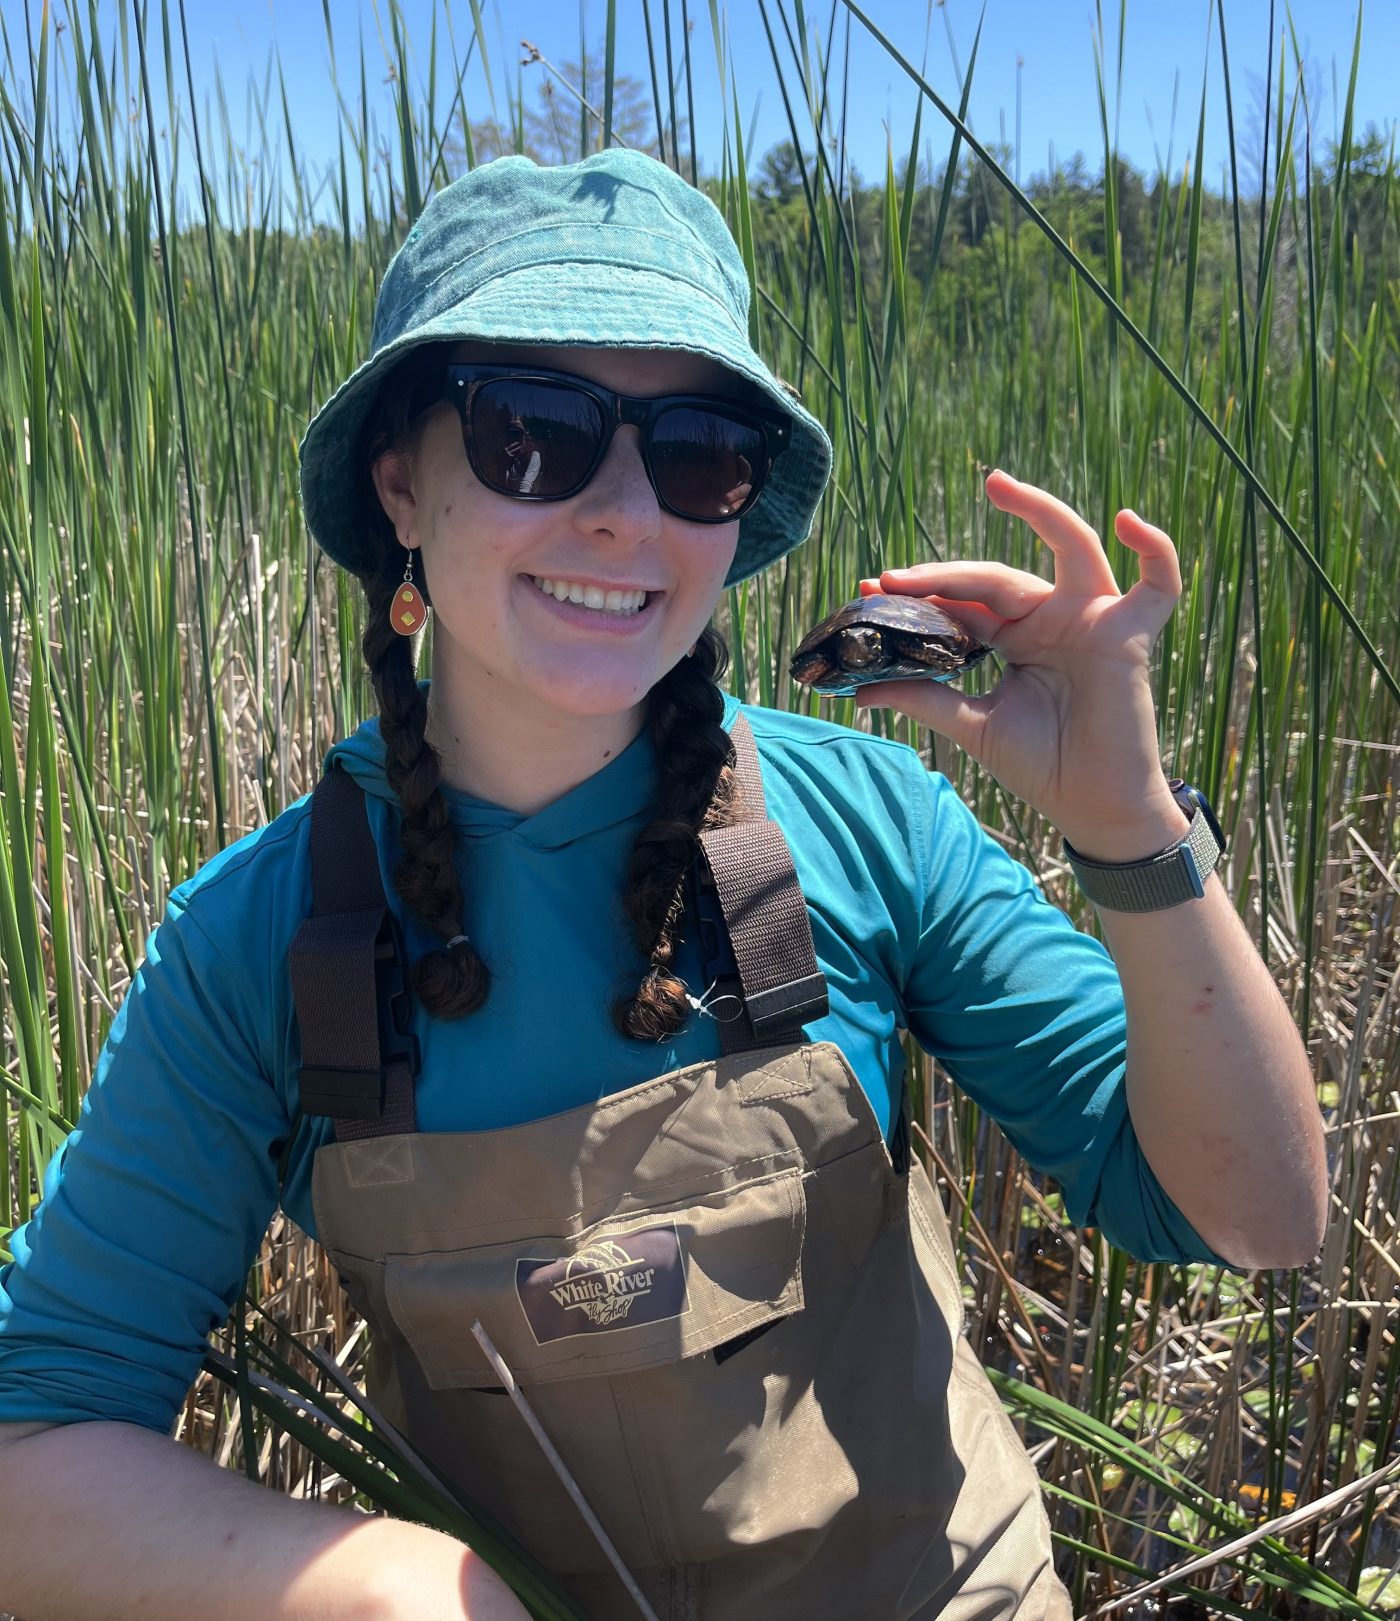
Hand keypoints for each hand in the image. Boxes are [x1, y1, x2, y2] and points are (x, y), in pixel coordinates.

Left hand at [854, 469, 1188, 858]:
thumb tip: (858, 692)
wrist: (1091, 807)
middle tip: (892, 577)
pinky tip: (1126, 521)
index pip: (963, 602)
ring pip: (1068, 548)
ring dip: (1039, 510)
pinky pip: (1157, 582)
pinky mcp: (1130, 635)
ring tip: (997, 484)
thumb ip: (922, 698)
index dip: (920, 595)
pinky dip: (1154, 548)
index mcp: (1015, 636)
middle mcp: (1052, 619)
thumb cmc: (1040, 765)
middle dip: (943, 574)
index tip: (867, 590)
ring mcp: (1093, 620)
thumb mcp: (971, 725)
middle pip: (996, 577)